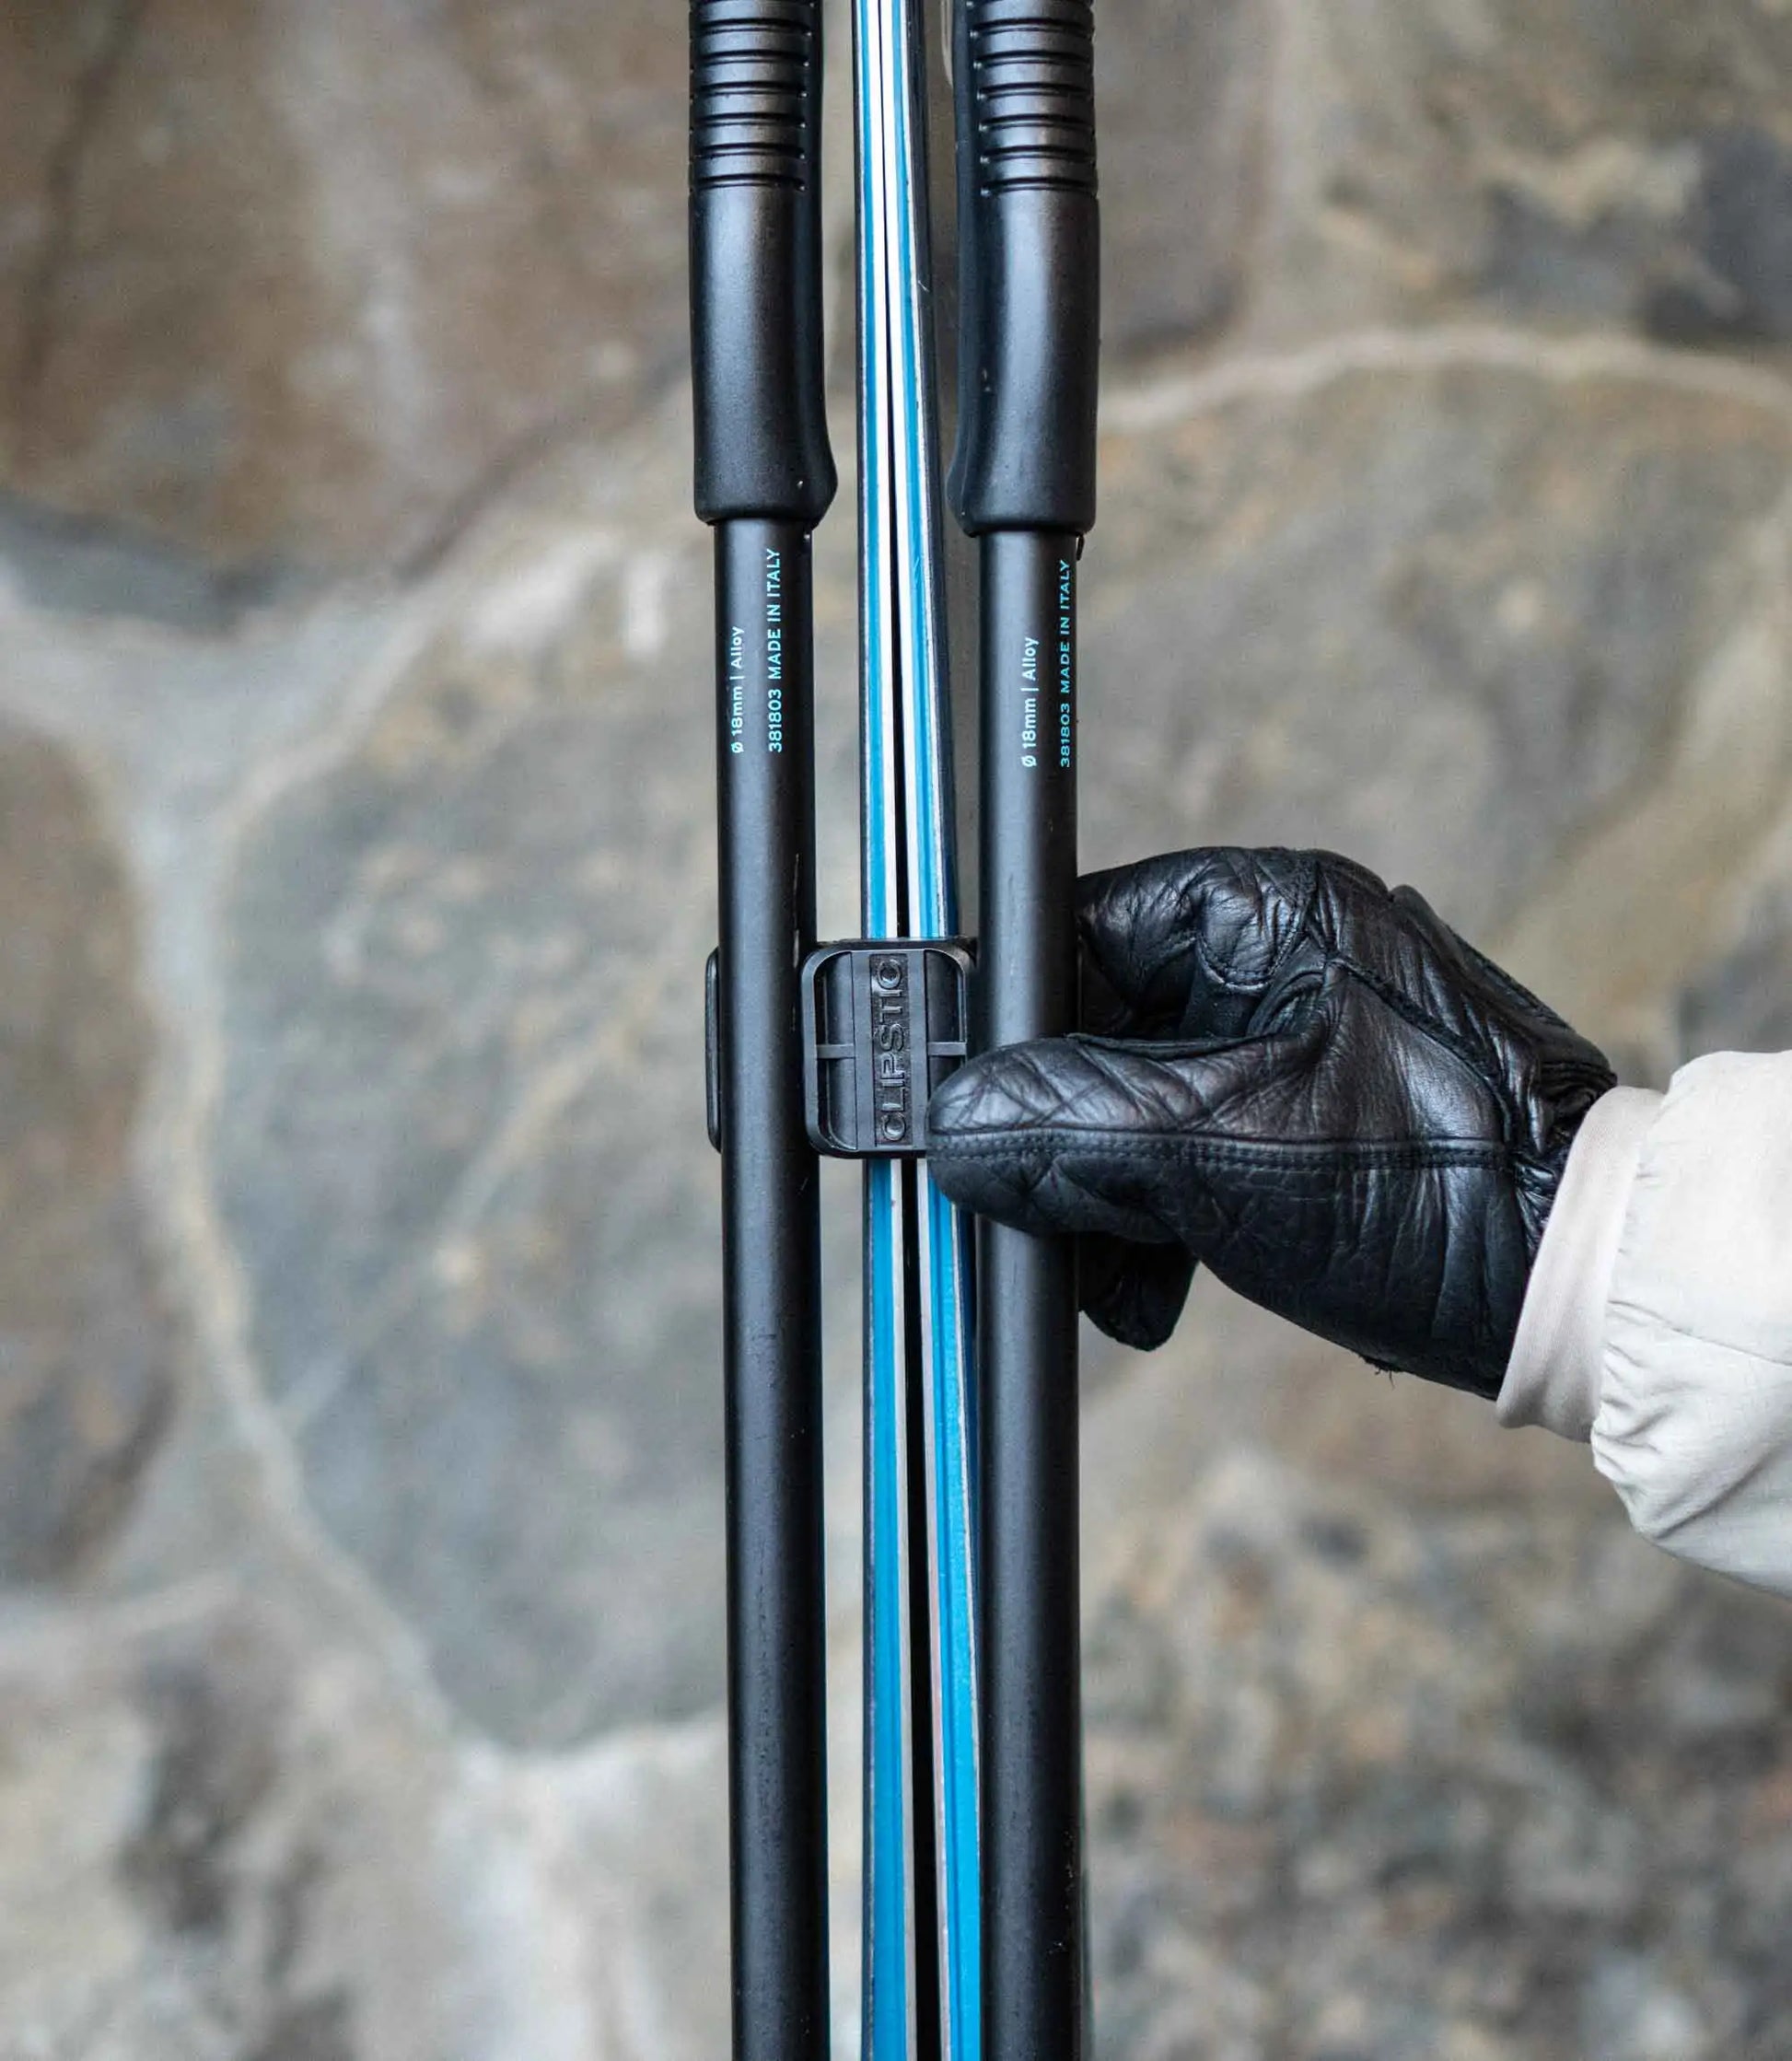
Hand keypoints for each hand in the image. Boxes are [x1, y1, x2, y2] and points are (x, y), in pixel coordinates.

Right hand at [927, 848, 1615, 1396]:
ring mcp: (1301, 1042)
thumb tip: (956, 1122)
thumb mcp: (1220, 1150)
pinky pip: (1190, 1150)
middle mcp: (1286, 958)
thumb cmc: (1439, 1192)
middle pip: (1101, 1030)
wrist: (1583, 1295)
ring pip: (1138, 1103)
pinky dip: (1156, 1219)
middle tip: (1028, 1215)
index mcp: (1272, 912)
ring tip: (1105, 1283)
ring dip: (1102, 1197)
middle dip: (1058, 1139)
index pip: (1082, 931)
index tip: (964, 1103)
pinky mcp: (1313, 1120)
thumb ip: (1070, 1125)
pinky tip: (1147, 1289)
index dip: (1012, 1022)